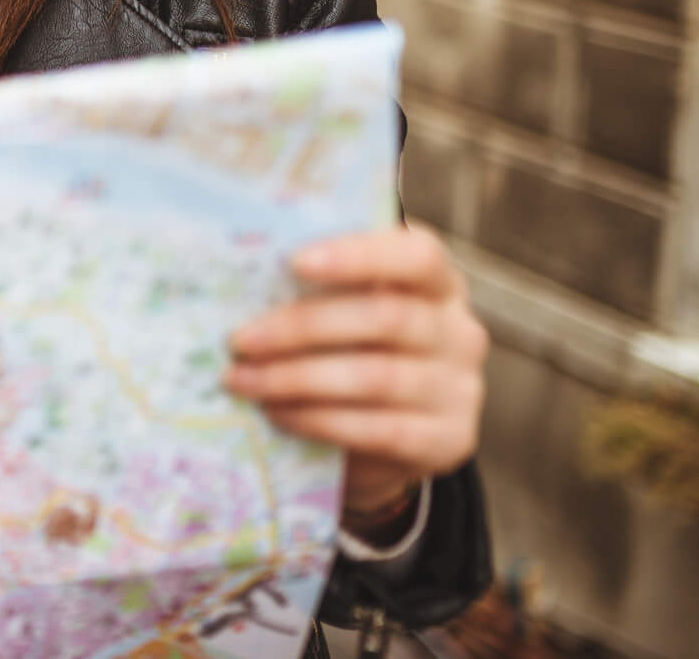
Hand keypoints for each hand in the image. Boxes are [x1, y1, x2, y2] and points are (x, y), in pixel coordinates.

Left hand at [225, 225, 487, 523]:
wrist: (391, 442)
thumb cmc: (354, 352)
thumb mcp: (345, 312)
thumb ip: (317, 287)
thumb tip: (238, 270)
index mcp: (437, 283)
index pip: (418, 256)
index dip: (359, 256)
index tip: (295, 261)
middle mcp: (459, 331)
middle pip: (385, 317)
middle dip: (301, 327)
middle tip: (239, 340)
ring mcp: (460, 389)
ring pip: (375, 376)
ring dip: (296, 379)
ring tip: (242, 380)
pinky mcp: (449, 440)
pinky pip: (378, 429)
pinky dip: (318, 420)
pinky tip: (277, 413)